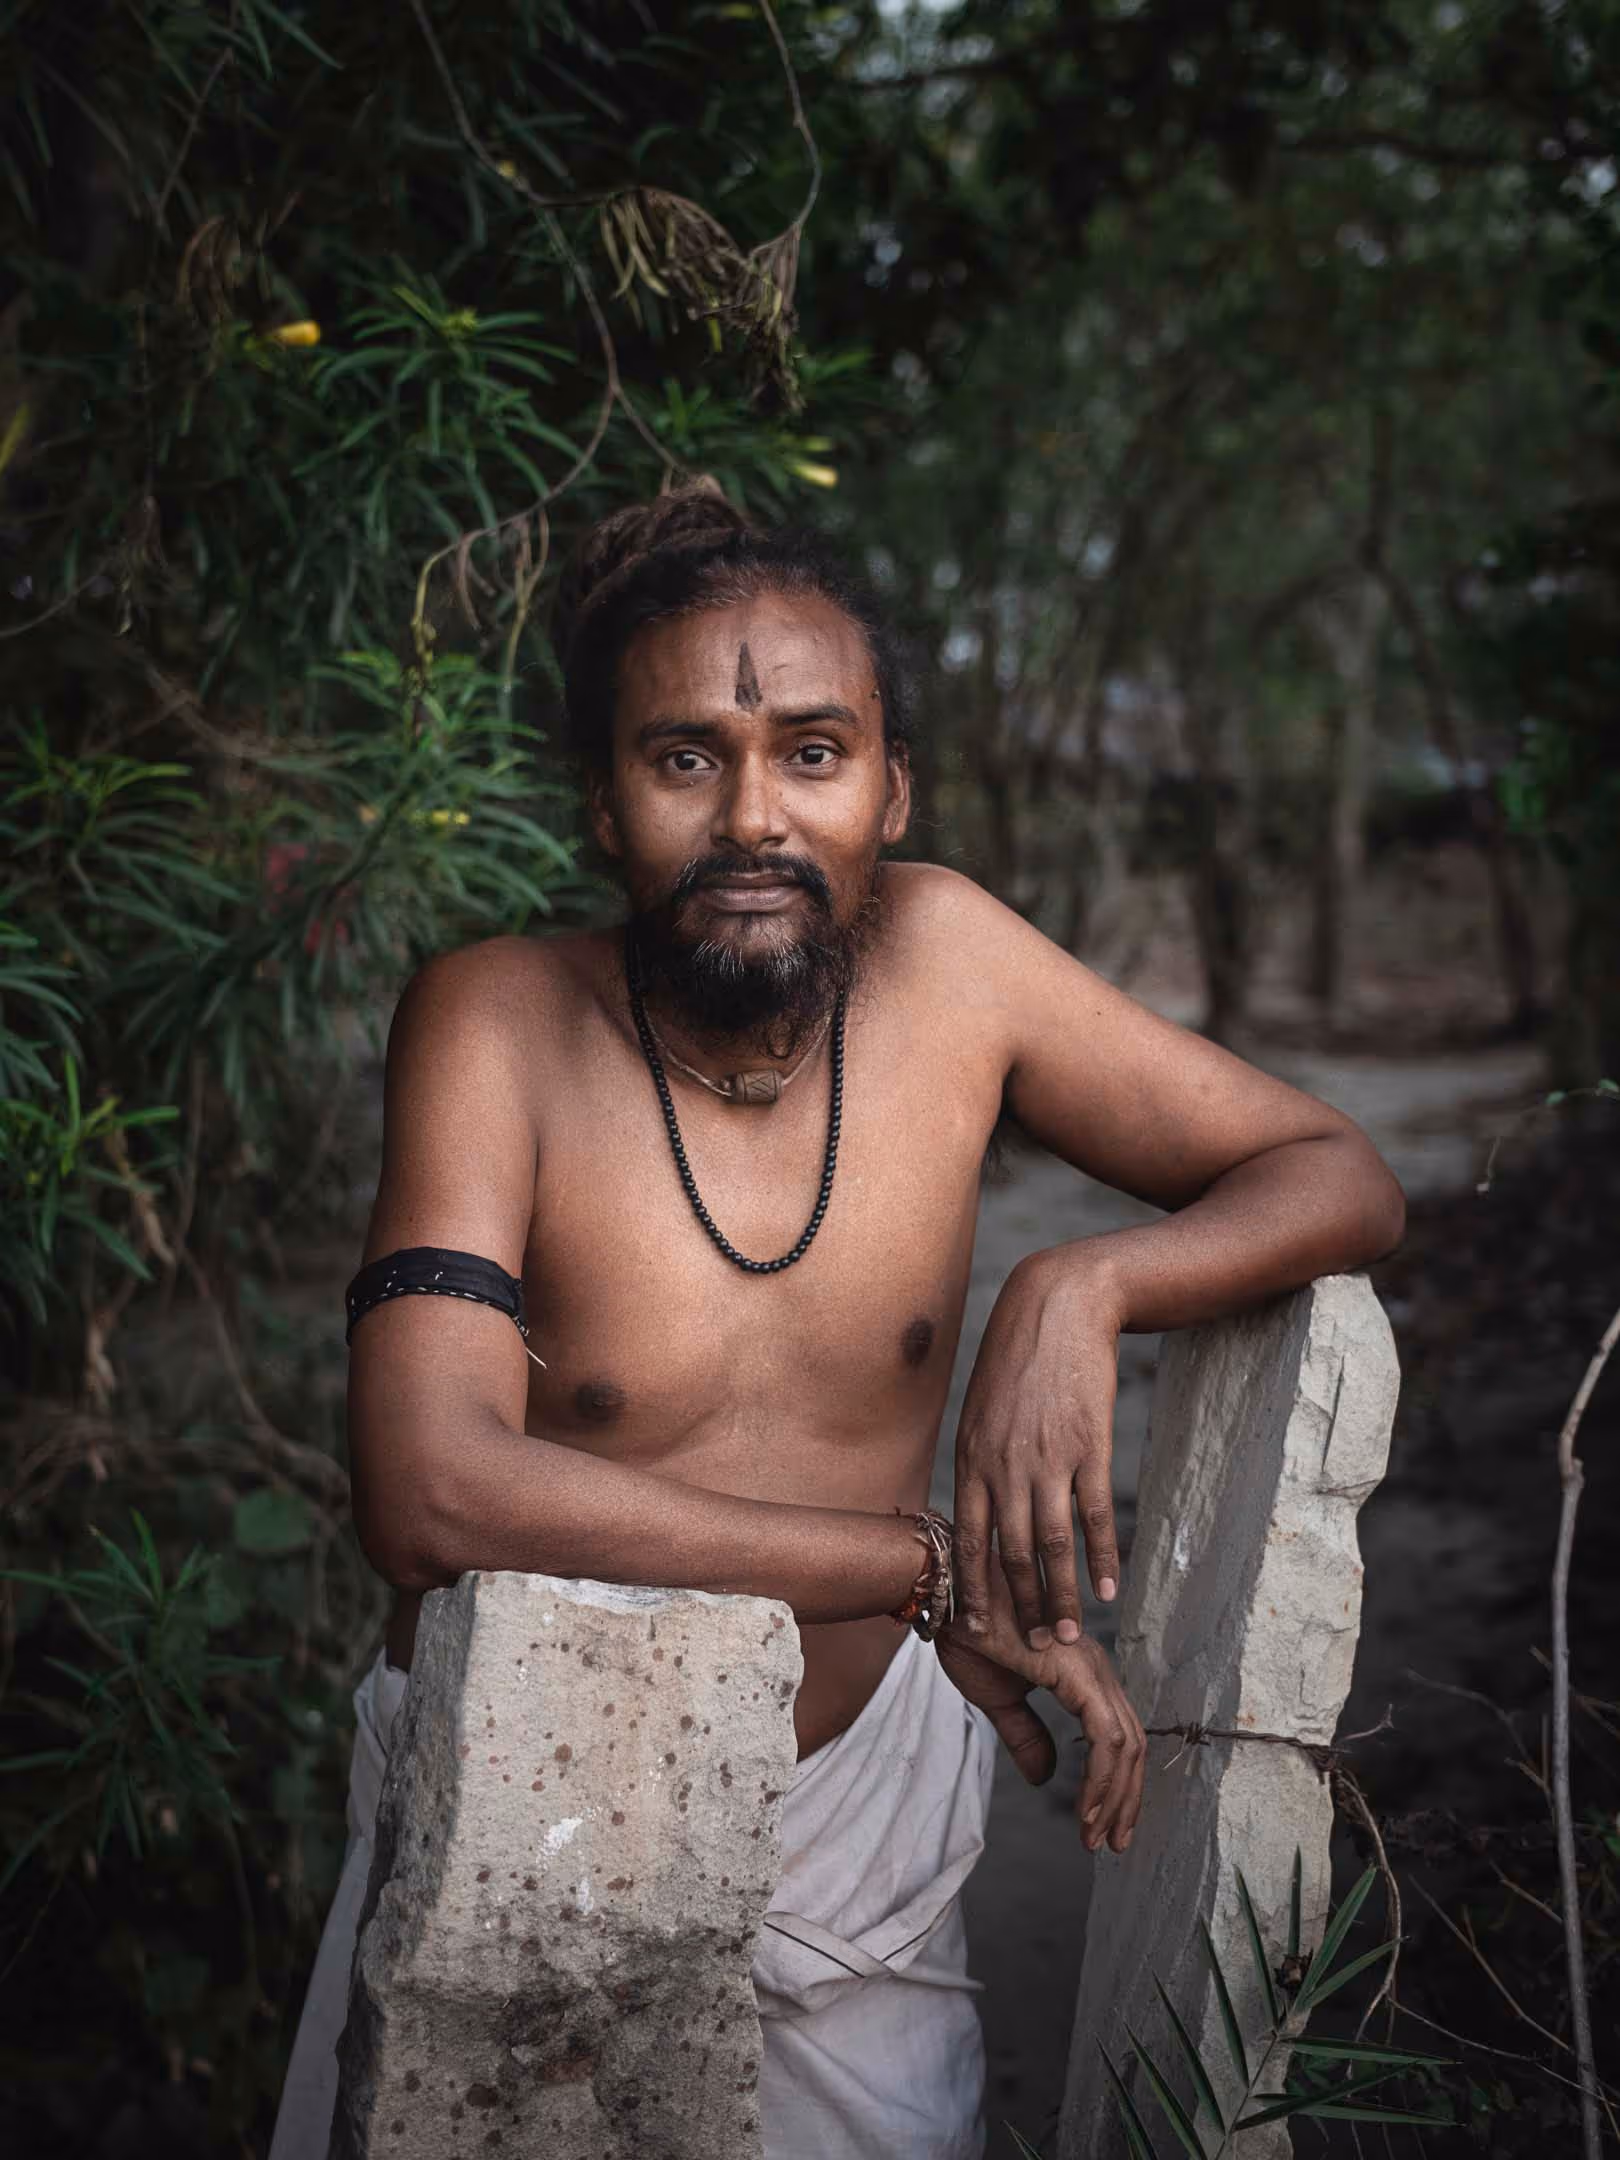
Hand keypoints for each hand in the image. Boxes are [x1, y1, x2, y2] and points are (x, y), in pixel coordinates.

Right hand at [934, 1565, 1144, 1853]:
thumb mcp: (997, 1698)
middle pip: (1131, 1745)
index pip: (1116, 1737)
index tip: (1101, 1827)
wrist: (946, 1594)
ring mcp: (1090, 1668)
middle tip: (1113, 1844)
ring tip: (1096, 1837)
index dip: (1115, 1786)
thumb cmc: (968, 1632)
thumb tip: (1046, 1778)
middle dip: (1125, 1800)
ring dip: (1115, 1798)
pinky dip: (1102, 1779)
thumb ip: (1025, 1735)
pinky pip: (1105, 1738)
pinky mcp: (1077, 1673)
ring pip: (1125, 1746)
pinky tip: (1087, 1811)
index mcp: (1081, 1671)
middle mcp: (1095, 1667)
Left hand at [954, 1247, 1122, 1650]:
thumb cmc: (1018, 1362)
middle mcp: (1005, 1465)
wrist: (1059, 1309)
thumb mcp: (982, 1409)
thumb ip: (980, 1462)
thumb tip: (978, 1510)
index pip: (970, 1541)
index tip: (976, 1631)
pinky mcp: (1089, 1447)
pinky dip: (1100, 1558)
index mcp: (973, 1458)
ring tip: (1069, 1635)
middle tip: (1031, 1653)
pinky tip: (1106, 1589)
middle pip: (1011, 1555)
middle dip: (1020, 1609)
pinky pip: (1093, 1516)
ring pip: (1052, 1545)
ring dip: (1060, 1598)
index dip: (973, 1590)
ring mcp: (1048, 1458)